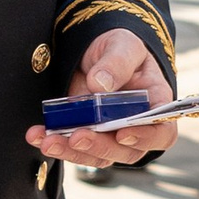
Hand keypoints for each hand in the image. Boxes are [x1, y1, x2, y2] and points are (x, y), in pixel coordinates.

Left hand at [28, 31, 175, 165]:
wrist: (97, 50)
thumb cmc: (121, 47)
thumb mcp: (123, 44)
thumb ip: (117, 62)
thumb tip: (100, 84)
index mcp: (155, 104)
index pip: (161, 132)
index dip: (145, 137)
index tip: (122, 133)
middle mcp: (136, 126)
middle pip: (126, 150)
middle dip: (99, 146)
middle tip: (77, 137)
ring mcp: (111, 134)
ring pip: (97, 155)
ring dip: (71, 151)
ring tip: (48, 140)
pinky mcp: (88, 135)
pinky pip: (75, 147)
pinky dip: (56, 143)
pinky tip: (37, 135)